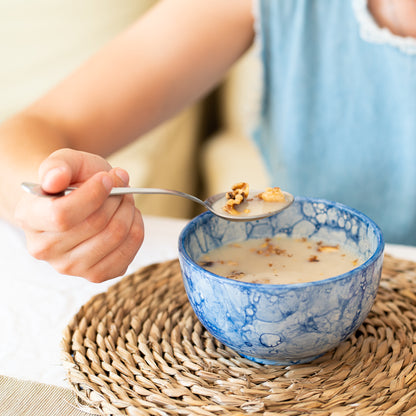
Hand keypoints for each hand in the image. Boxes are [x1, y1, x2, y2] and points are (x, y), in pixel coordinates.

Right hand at [15, 148, 143, 281]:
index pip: (63, 215)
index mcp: (30, 218)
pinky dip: (136, 228)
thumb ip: (58, 165)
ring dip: (128, 211)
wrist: (76, 201)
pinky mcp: (96, 275)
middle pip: (96, 225)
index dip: (93, 194)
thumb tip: (55, 179)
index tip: (107, 178)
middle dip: (116, 198)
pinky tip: (128, 217)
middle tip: (121, 185)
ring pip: (115, 237)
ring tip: (125, 199)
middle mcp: (44, 249)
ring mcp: (70, 267)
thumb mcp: (65, 162)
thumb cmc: (71, 181)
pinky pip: (128, 252)